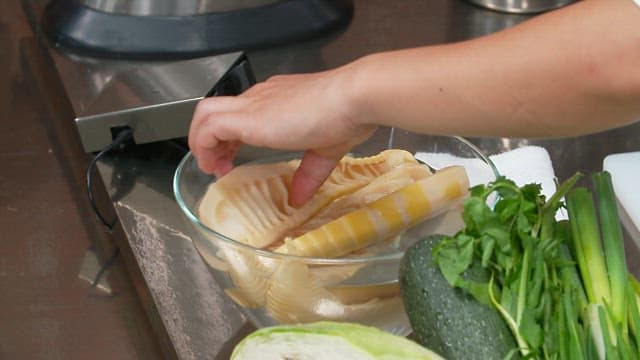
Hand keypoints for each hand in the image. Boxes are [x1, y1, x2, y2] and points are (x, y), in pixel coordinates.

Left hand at [188, 66, 375, 206]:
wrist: (352, 98)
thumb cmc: (347, 115)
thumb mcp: (325, 150)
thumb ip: (308, 173)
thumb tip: (300, 199)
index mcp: (278, 98)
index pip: (242, 110)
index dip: (232, 136)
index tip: (233, 157)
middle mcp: (261, 96)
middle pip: (218, 108)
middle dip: (210, 138)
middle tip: (218, 164)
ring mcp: (253, 104)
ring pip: (206, 112)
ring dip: (202, 141)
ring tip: (211, 167)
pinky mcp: (248, 118)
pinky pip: (209, 127)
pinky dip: (204, 145)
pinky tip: (213, 165)